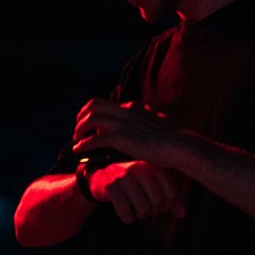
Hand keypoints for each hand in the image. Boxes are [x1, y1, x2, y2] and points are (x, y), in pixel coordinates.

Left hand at [72, 99, 193, 166]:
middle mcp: (125, 111)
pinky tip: (78, 150)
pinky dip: (83, 144)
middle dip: (82, 116)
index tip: (90, 125)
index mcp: (133, 108)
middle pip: (93, 105)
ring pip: (90, 118)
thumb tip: (154, 117)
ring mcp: (122, 123)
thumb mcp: (160, 125)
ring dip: (80, 129)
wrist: (178, 147)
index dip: (93, 113)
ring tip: (76, 140)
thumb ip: (151, 120)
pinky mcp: (120, 137)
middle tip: (78, 130)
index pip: (106, 104)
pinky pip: (94, 139)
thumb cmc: (172, 141)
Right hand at [88, 160, 185, 223]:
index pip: (171, 193)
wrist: (101, 176)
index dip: (168, 205)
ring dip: (141, 216)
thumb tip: (183, 214)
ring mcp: (124, 177)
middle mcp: (140, 169)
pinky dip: (128, 219)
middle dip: (154, 211)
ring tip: (137, 212)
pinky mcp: (110, 187)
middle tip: (147, 211)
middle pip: (158, 202)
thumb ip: (168, 198)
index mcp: (153, 167)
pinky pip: (125, 211)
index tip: (161, 207)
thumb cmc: (132, 183)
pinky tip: (127, 216)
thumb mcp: (151, 186)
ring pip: (143, 208)